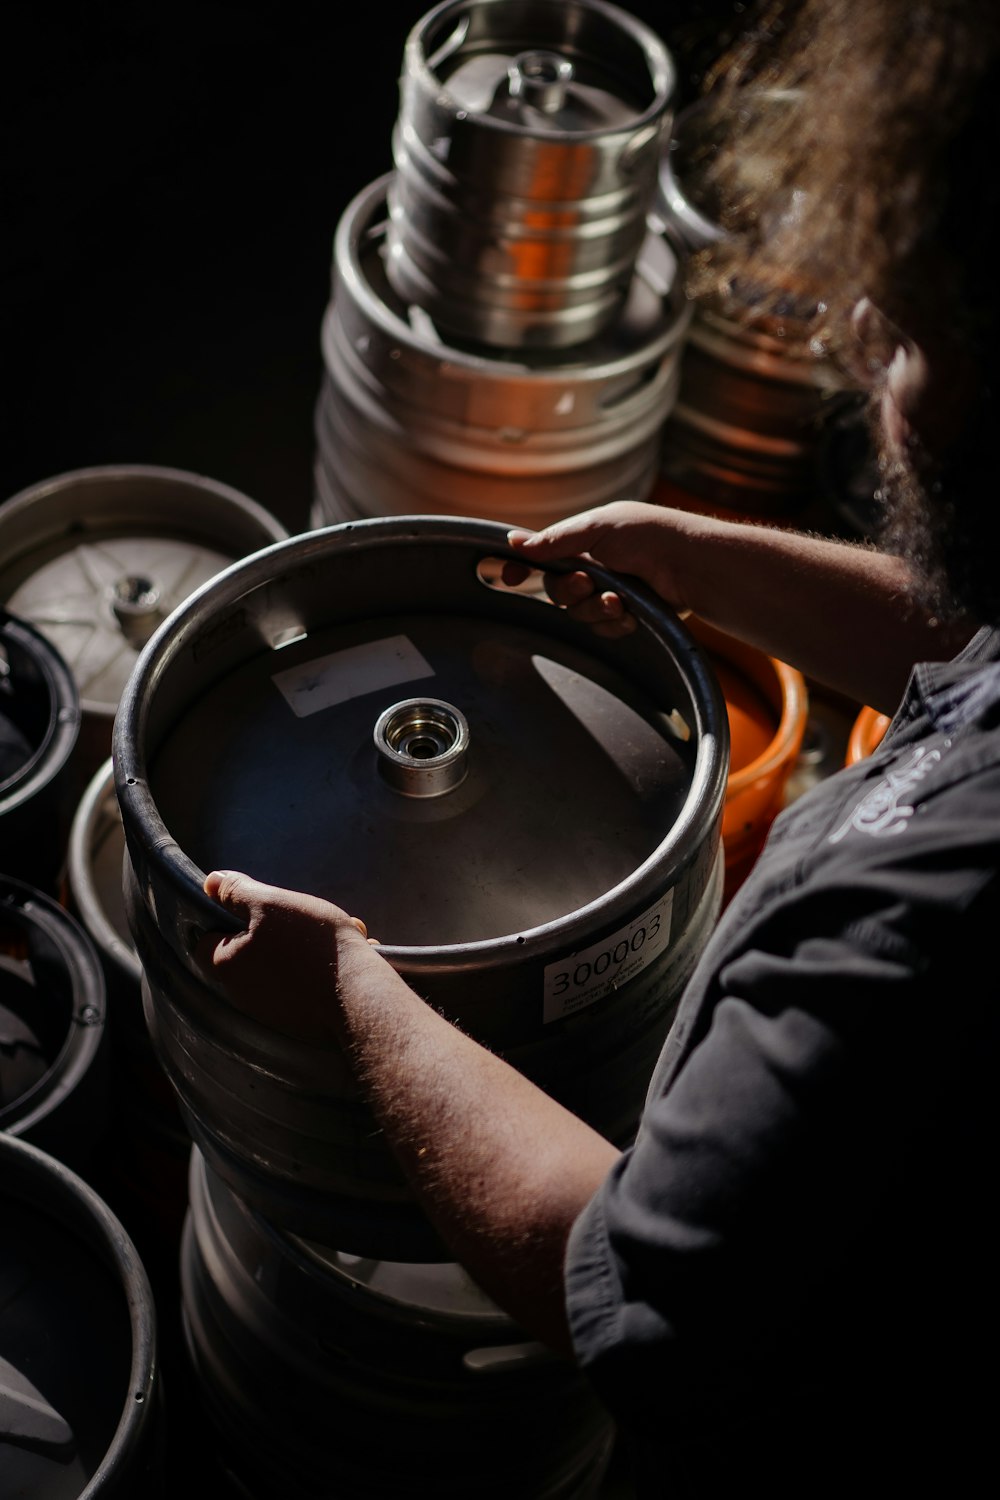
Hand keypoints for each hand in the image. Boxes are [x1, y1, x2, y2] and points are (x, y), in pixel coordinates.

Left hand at [194, 870, 380, 1043]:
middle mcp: (243, 995)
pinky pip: (307, 986)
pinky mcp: (301, 1021)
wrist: (360, 997)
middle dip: (280, 931)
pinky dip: (322, 970)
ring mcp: (272, 1012)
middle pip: (251, 950)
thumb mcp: (272, 904)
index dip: (228, 918)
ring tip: (337, 934)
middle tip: (307, 918)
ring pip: (284, 966)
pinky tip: (347, 957)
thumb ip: (237, 892)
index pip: (208, 938)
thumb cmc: (312, 947)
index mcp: (227, 966)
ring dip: (307, 948)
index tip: (257, 908)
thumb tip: (211, 882)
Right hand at [502, 500, 687, 638]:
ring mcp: (611, 593)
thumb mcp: (599, 528)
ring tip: (620, 599)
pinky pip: (603, 629)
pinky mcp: (628, 616)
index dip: (523, 567)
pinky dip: (615, 622)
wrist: (692, 566)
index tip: (507, 576)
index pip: (543, 556)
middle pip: (558, 592)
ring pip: (579, 615)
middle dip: (569, 591)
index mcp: (586, 541)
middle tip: (588, 583)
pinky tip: (632, 613)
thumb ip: (556, 540)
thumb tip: (512, 541)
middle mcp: (596, 568)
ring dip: (595, 609)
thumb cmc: (650, 536)